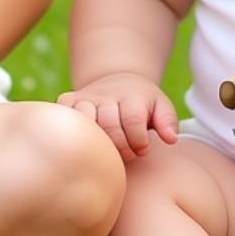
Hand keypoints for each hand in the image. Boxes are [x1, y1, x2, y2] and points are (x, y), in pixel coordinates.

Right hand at [58, 72, 178, 160]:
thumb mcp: (160, 107)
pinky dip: (72, 131)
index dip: (139, 142)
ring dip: (98, 142)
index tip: (143, 149)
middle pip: (109, 125)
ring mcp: (85, 97)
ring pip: (86, 122)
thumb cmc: (141, 103)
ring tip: (107, 150)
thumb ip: (168, 121)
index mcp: (131, 95)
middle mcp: (106, 94)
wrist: (116, 81)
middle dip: (121, 147)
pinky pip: (64, 117)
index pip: (133, 120)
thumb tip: (170, 138)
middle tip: (127, 154)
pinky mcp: (67, 101)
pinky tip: (84, 143)